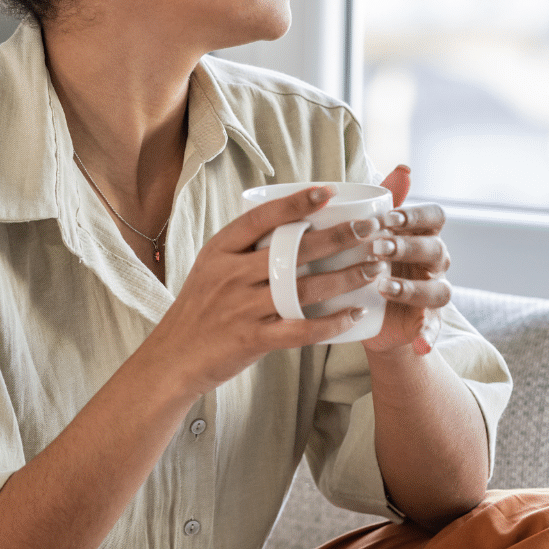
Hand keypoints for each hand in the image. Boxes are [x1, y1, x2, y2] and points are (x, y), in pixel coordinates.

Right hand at [146, 186, 381, 396]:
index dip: (295, 203)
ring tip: (374, 268)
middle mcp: (230, 274)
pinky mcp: (251, 339)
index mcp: (220, 250)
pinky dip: (331, 323)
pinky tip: (354, 314)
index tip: (328, 191)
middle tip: (372, 230)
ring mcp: (241, 307)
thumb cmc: (201, 308)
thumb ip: (245, 249)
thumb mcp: (212, 267)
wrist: (173, 357)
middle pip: (293, 250)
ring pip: (304, 288)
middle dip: (339, 238)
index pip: (260, 218)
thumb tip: (291, 224)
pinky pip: (300, 330)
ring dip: (345, 277)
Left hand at [360, 165, 451, 356]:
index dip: (415, 216)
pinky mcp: (426, 322)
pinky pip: (434, 328)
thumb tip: (404, 168)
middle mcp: (434, 262)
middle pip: (436, 250)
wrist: (363, 313)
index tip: (388, 218)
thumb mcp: (370, 232)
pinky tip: (419, 342)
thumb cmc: (367, 259)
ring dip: (413, 288)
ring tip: (384, 288)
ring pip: (439, 289)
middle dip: (408, 248)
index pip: (434, 217)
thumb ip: (385, 200)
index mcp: (422, 235)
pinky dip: (429, 335)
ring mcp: (433, 293)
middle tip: (378, 248)